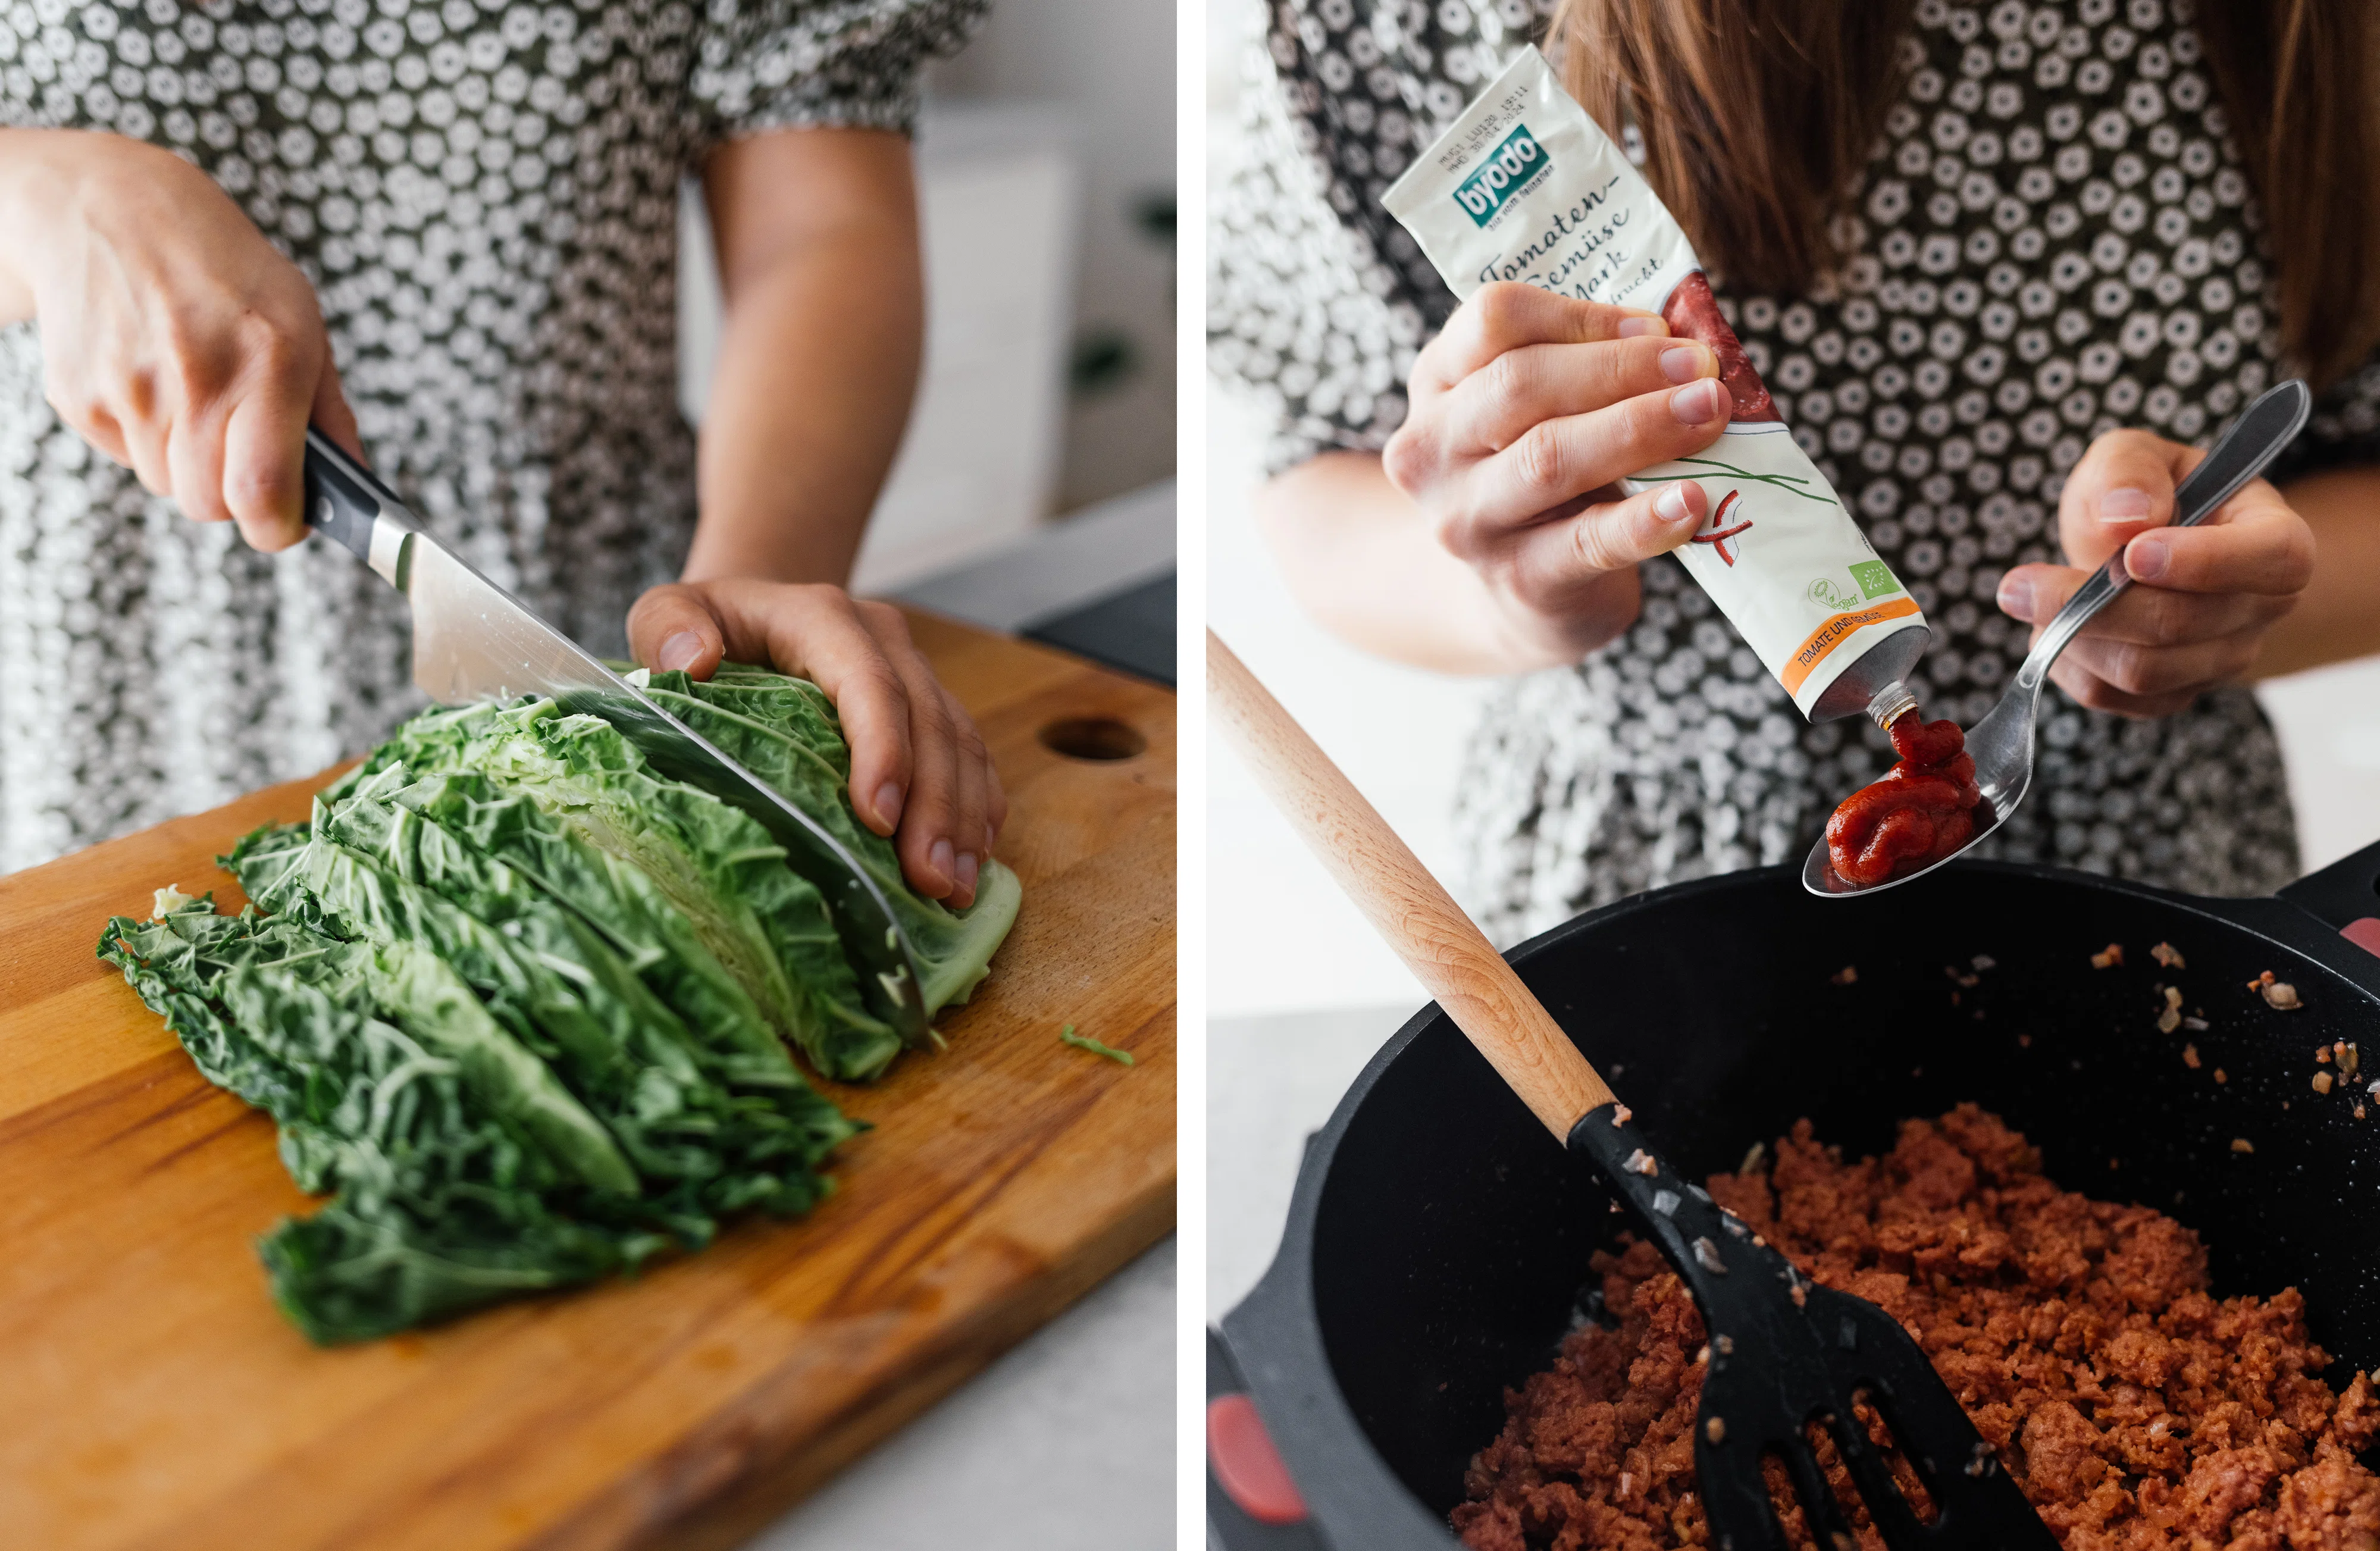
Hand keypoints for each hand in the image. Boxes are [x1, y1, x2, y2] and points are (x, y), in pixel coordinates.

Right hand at [0, 128, 359, 551]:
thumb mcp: (302, 321)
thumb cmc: (226, 272)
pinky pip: (126, 458)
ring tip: (197, 398)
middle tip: (245, 453)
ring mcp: (128, 388)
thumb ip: (331, 412)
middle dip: (234, 495)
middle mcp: (193, 378)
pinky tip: (155, 381)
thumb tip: (354, 485)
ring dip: (189, 465)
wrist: (113, 210)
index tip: (289, 521)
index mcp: (265, 362)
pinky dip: (147, 439)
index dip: (279, 526)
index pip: (262, 491)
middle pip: (210, 505)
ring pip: (168, 486)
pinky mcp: (79, 395)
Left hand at [628, 579, 1006, 908]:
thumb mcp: (665, 610)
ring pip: (960, 743)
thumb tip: (695, 662)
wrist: (755, 608)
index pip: (869, 682)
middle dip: (936, 806)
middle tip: (931, 880)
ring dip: (963, 818)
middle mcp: (884, 642)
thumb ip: (665, 626)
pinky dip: (976, 810)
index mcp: (823, 618)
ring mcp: (916, 673)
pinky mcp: (931, 706)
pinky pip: (970, 756)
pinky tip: (970, 863)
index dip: (883, 749)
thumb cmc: (707, 624)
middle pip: (929, 723)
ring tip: (953, 889)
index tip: (879, 820)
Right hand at [1379, 282, 1733, 667]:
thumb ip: (1585, 366)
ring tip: (1709, 412)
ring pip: (1549, 457)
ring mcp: (1467, 518)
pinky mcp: (1516, 577)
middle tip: (1701, 366)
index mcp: (1439, 382)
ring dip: (1640, 427)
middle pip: (1520, 384)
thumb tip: (1682, 340)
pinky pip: (1586, 541)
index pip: (1494, 320)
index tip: (1655, 326)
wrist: (1518, 591)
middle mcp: (1434, 447)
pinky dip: (1644, 519)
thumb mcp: (1537, 410)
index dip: (1579, 317)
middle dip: (1622, 368)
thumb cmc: (1541, 474)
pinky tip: (1691, 501)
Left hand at [1995, 429, 2314, 717]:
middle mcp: (2262, 606)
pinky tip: (2051, 630)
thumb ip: (2129, 472)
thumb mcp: (2130, 457)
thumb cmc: (2141, 496)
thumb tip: (2125, 518)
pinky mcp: (2176, 693)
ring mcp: (2223, 657)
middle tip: (2019, 583)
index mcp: (2274, 537)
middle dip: (2091, 605)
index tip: (2132, 553)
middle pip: (2182, 624)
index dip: (2205, 562)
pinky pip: (2115, 697)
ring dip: (2072, 637)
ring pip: (2144, 671)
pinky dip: (2068, 667)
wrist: (2134, 547)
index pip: (2273, 559)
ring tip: (2030, 598)